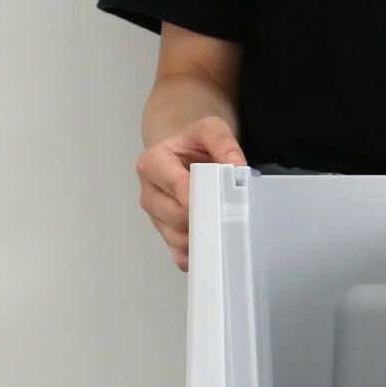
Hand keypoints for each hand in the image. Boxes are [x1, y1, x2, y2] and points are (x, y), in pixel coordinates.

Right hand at [135, 115, 246, 271]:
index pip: (178, 188)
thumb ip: (222, 141)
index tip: (223, 202)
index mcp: (152, 164)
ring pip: (179, 239)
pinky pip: (180, 256)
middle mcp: (149, 193)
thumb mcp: (209, 130)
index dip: (202, 198)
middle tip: (229, 212)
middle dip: (206, 217)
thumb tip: (236, 168)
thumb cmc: (193, 146)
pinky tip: (213, 245)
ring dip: (204, 237)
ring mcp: (156, 218)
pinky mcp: (166, 236)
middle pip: (178, 217)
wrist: (184, 157)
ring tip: (222, 224)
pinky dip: (198, 255)